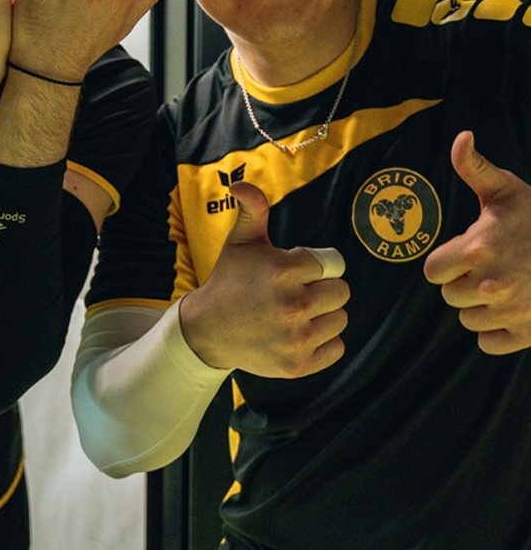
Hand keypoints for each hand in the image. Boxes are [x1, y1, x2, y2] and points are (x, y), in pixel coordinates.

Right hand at [179, 182, 349, 377]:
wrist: (208, 330)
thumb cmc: (230, 280)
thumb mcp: (240, 241)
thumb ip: (253, 209)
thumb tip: (239, 184)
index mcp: (283, 271)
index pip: (330, 264)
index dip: (312, 266)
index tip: (292, 271)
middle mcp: (293, 306)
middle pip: (341, 292)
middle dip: (323, 288)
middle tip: (296, 292)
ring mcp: (296, 339)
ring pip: (341, 319)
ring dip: (324, 315)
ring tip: (295, 313)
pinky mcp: (298, 365)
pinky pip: (337, 348)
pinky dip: (323, 342)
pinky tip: (299, 334)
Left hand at [424, 131, 530, 353]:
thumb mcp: (508, 190)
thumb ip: (474, 167)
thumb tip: (461, 136)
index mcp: (479, 248)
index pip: (433, 271)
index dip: (447, 262)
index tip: (467, 253)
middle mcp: (491, 284)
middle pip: (450, 297)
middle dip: (464, 283)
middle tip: (490, 269)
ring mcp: (510, 311)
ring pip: (468, 320)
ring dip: (480, 307)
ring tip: (504, 286)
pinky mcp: (527, 334)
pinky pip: (488, 343)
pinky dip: (497, 332)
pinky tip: (513, 309)